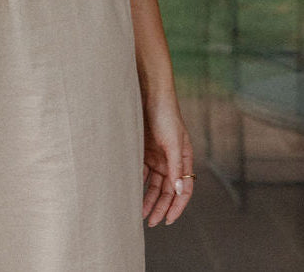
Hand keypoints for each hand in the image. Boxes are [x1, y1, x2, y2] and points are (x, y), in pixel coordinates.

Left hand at [142, 92, 194, 225]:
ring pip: (154, 184)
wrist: (147, 93)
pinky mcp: (143, 151)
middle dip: (161, 207)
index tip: (168, 221)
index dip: (177, 206)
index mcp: (183, 159)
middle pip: (168, 190)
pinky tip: (131, 194)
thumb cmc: (165, 114)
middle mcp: (171, 161)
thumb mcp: (173, 141)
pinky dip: (138, 184)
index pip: (184, 189)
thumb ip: (176, 167)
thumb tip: (179, 192)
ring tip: (140, 214)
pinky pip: (141, 172)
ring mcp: (157, 156)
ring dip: (149, 199)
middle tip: (152, 223)